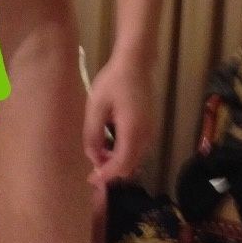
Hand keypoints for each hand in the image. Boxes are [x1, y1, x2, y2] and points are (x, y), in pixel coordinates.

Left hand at [83, 55, 154, 185]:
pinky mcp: (149, 127)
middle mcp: (145, 136)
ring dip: (116, 162)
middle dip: (110, 170)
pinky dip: (123, 153)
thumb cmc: (113, 81)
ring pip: (134, 159)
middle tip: (91, 168)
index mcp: (132, 131)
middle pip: (129, 167)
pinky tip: (108, 144)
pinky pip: (137, 149)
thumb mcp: (96, 107)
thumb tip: (92, 157)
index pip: (121, 165)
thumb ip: (93, 134)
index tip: (90, 179)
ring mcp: (150, 132)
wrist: (135, 63)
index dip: (106, 175)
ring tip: (97, 154)